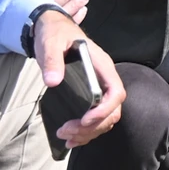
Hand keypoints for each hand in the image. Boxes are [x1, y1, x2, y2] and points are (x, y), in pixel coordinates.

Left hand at [29, 9, 124, 146]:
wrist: (53, 29)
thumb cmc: (55, 34)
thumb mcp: (51, 43)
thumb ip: (53, 60)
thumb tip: (53, 82)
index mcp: (102, 66)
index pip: (116, 92)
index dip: (104, 110)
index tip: (85, 120)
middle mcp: (105, 80)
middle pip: (112, 111)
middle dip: (92, 126)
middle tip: (67, 131)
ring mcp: (99, 89)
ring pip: (105, 119)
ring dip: (88, 133)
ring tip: (65, 136)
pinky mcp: (90, 97)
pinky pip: (96, 120)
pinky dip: (86, 133)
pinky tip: (71, 139)